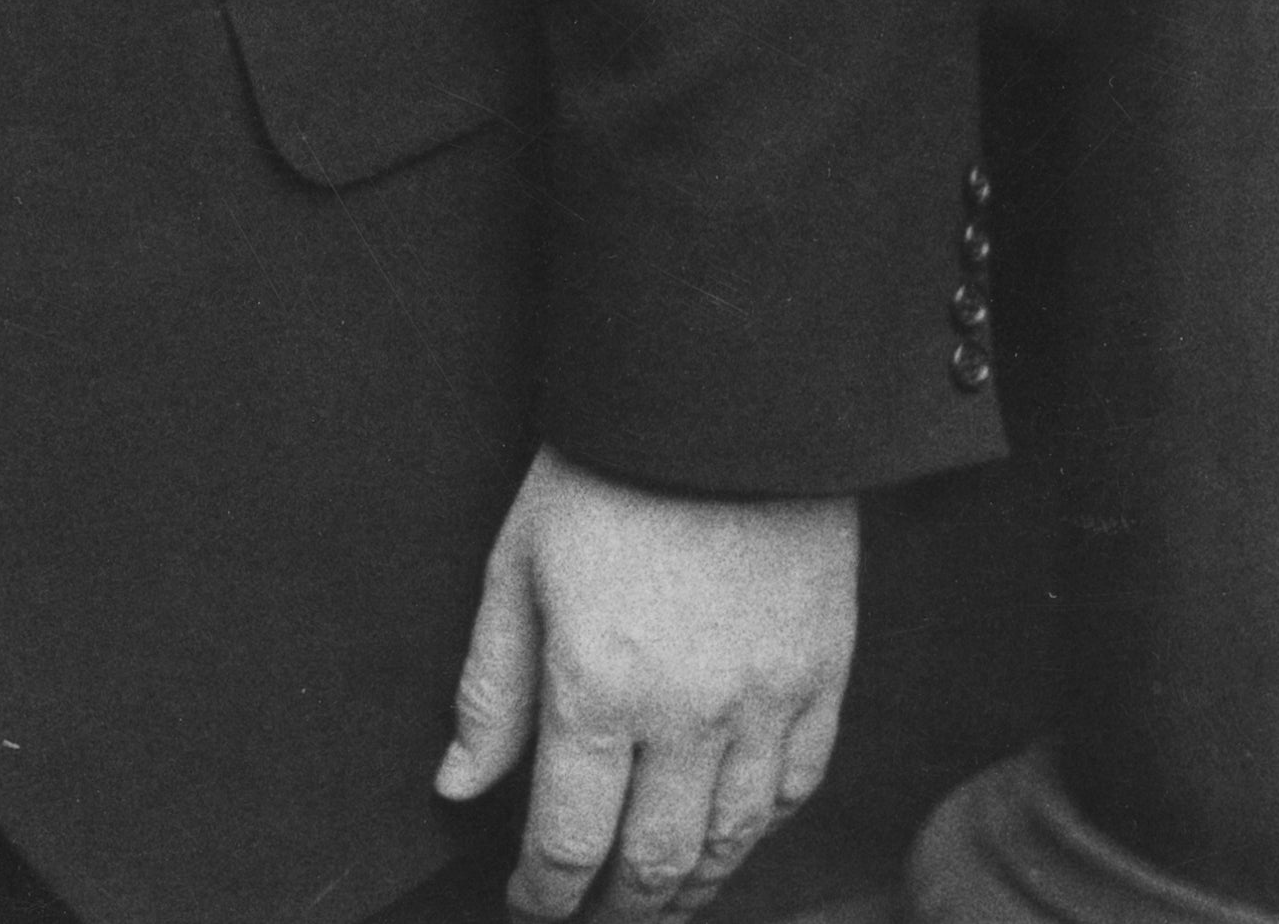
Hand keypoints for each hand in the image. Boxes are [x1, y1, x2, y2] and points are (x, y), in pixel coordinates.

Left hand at [437, 449, 855, 921]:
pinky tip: (726, 841)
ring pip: (729, 841)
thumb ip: (489, 692)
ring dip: (689, 889)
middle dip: (615, 911)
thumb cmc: (603, 475)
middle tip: (587, 920)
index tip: (526, 905)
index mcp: (596, 687)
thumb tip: (456, 784)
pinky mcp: (822, 681)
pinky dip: (755, 832)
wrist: (720, 406)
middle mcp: (688, 714)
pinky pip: (795, 789)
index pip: (568, 838)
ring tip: (654, 904)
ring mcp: (765, 703)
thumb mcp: (513, 570)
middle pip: (654, 863)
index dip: (543, 892)